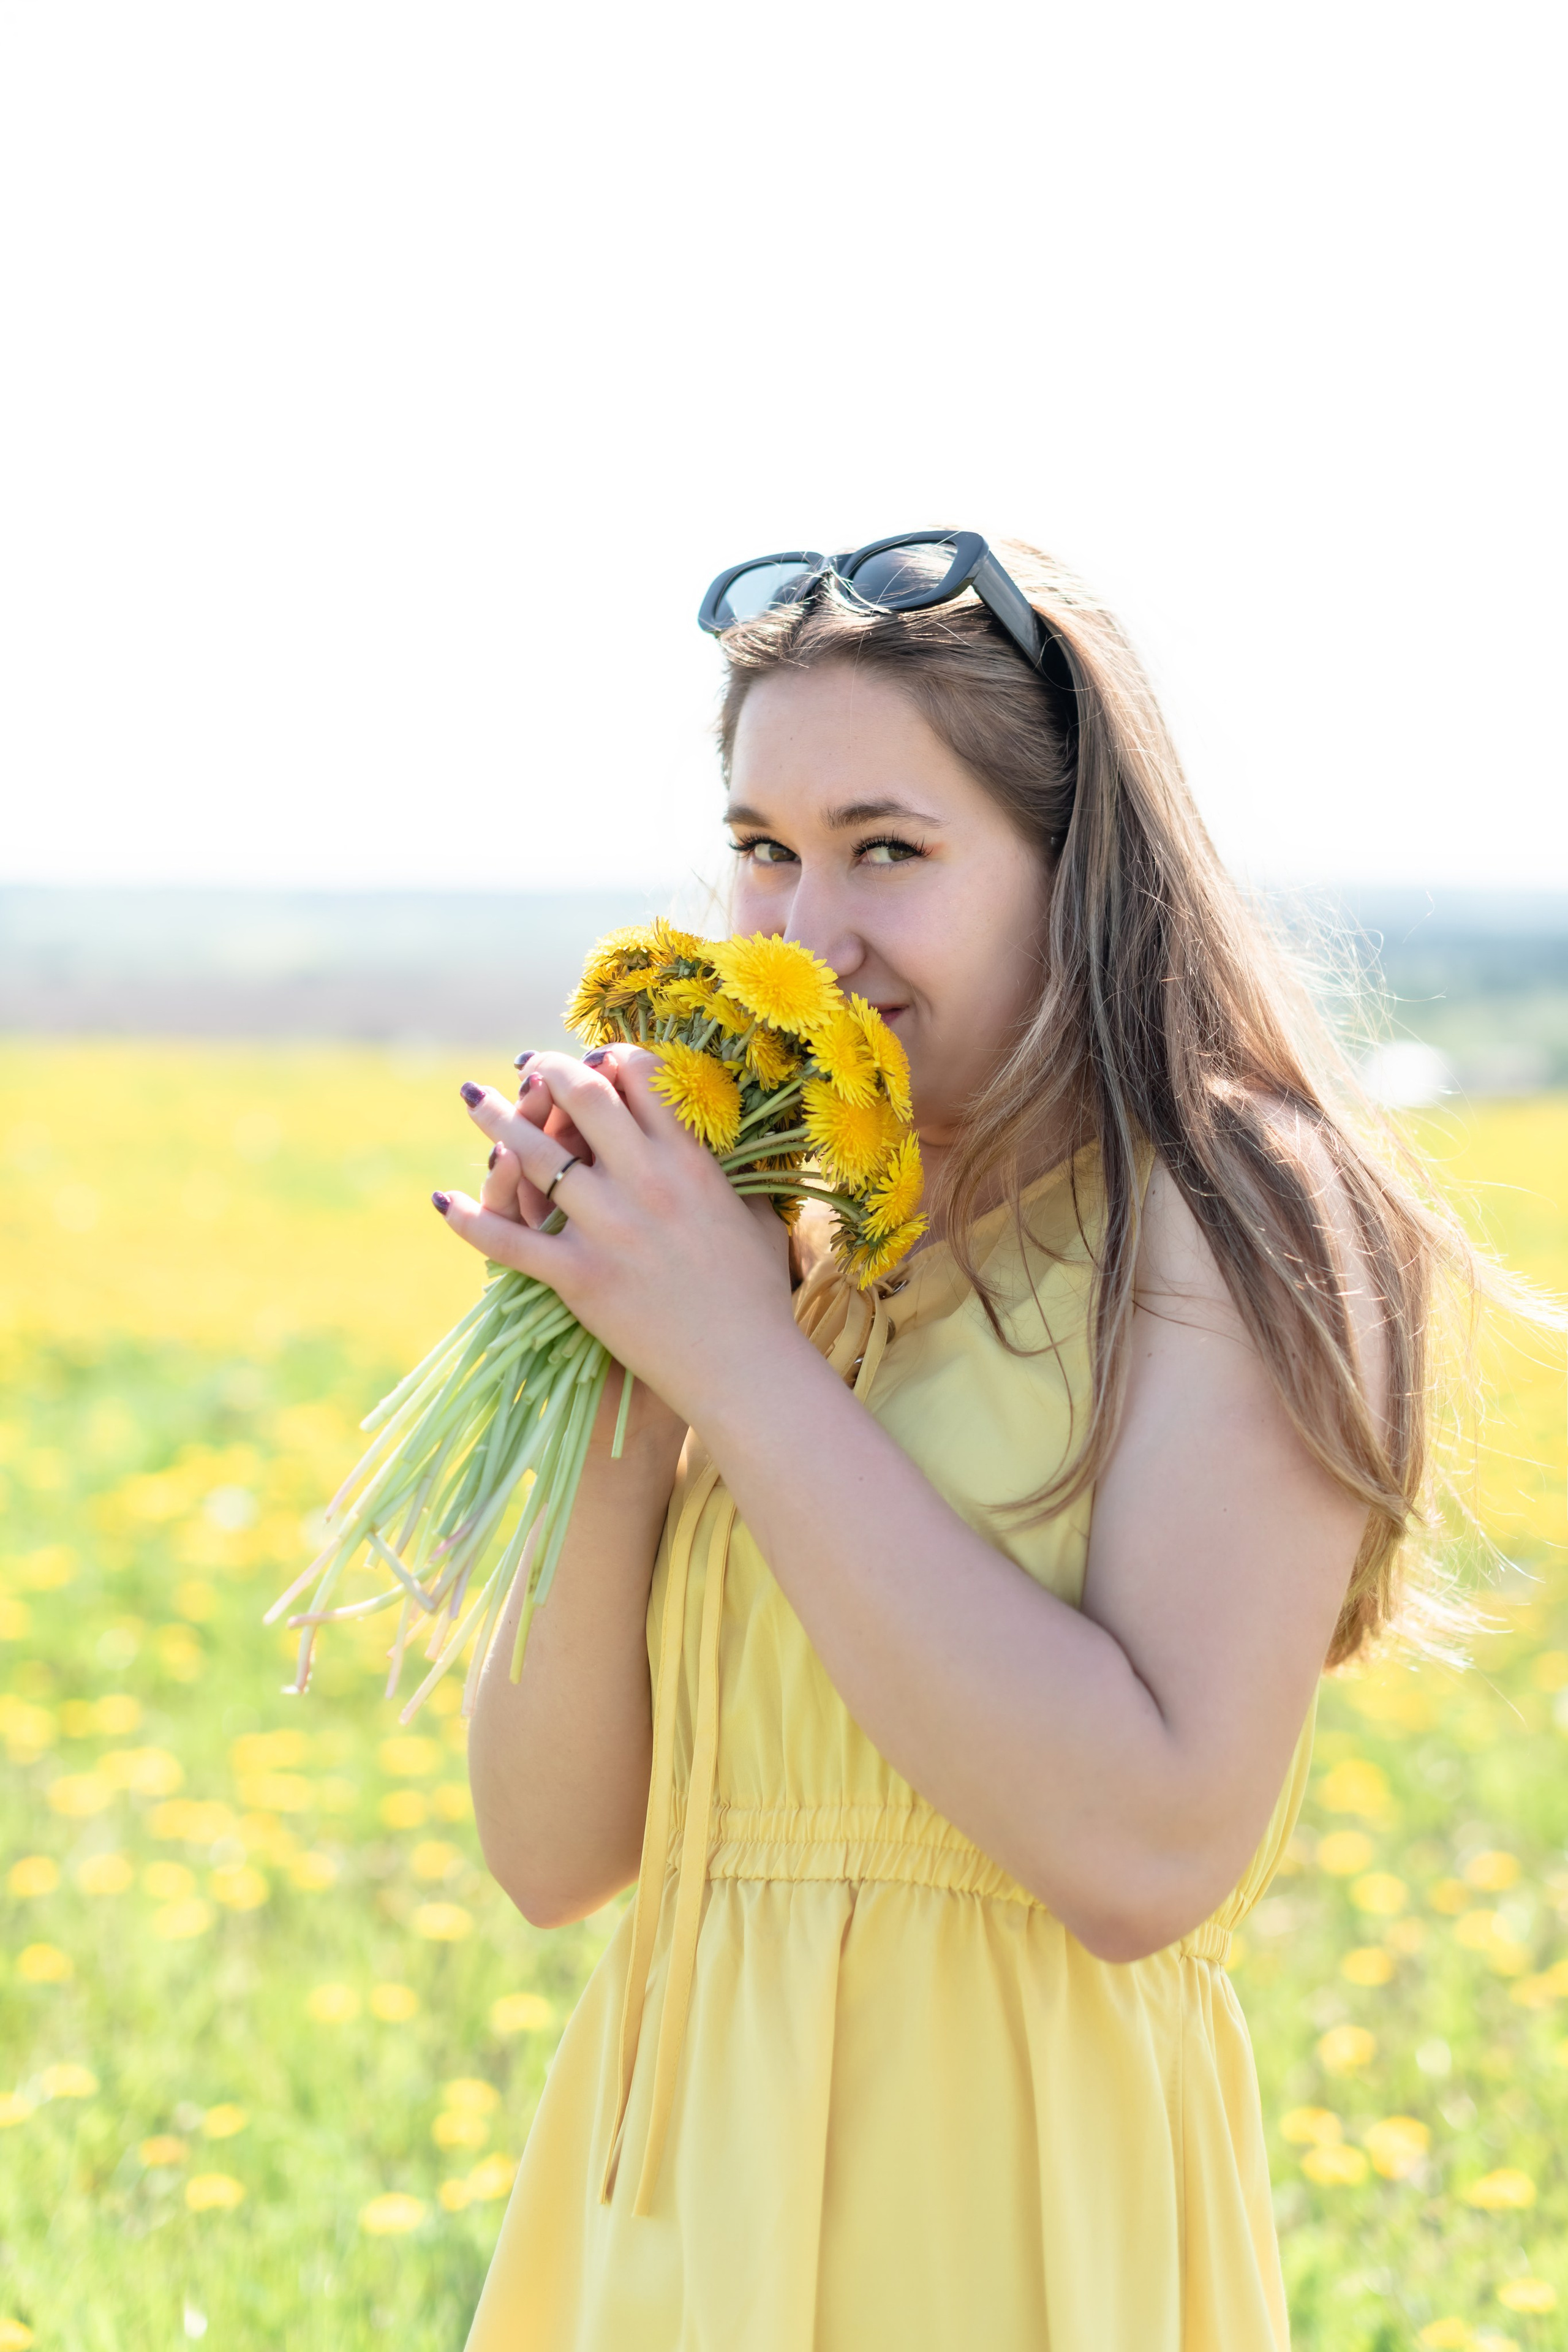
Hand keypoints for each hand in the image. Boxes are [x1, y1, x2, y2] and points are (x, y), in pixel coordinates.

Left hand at [435, 1048, 800, 1430]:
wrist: (743, 1366)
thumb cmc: (758, 1294)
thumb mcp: (756, 1216)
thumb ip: (729, 1175)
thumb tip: (725, 1144)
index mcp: (689, 1162)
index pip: (641, 1077)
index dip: (611, 1054)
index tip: (593, 1056)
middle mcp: (645, 1183)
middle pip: (581, 1097)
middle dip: (548, 1069)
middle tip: (528, 1065)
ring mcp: (608, 1228)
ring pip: (533, 1156)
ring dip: (496, 1118)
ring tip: (474, 1098)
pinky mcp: (579, 1277)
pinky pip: (509, 1241)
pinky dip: (470, 1220)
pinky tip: (443, 1200)